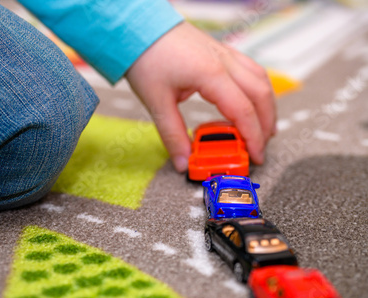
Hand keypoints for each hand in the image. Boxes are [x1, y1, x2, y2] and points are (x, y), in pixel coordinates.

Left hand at [125, 22, 275, 171]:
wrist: (139, 27)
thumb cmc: (146, 58)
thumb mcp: (156, 102)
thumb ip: (172, 135)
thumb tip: (183, 162)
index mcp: (211, 75)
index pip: (243, 111)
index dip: (253, 137)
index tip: (255, 157)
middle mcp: (224, 62)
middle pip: (260, 95)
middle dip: (266, 124)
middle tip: (260, 148)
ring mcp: (224, 54)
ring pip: (260, 79)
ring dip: (266, 106)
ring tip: (262, 129)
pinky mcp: (220, 51)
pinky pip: (250, 70)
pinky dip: (256, 89)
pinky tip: (250, 102)